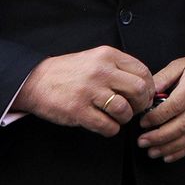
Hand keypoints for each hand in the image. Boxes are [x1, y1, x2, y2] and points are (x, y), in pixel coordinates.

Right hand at [11, 46, 153, 136]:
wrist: (35, 81)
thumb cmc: (68, 72)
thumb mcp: (95, 59)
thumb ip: (118, 68)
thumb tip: (144, 85)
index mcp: (108, 55)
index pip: (143, 71)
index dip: (149, 87)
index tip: (144, 96)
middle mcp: (101, 71)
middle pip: (139, 90)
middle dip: (141, 104)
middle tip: (134, 109)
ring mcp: (89, 91)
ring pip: (124, 110)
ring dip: (125, 118)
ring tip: (116, 117)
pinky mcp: (78, 110)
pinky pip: (107, 126)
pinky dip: (111, 129)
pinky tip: (104, 124)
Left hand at [137, 55, 184, 161]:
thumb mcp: (179, 65)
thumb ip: (162, 78)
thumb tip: (147, 95)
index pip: (175, 105)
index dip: (157, 117)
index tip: (143, 122)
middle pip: (182, 125)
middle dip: (159, 137)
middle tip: (142, 141)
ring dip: (169, 147)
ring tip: (151, 151)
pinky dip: (182, 151)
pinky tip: (167, 156)